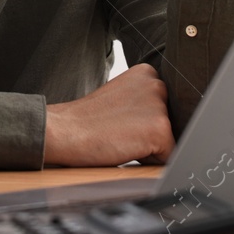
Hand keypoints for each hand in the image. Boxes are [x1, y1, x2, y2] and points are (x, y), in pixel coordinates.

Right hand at [43, 63, 173, 166]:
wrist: (64, 131)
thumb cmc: (86, 120)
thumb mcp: (120, 98)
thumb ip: (143, 101)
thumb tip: (169, 120)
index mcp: (146, 73)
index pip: (165, 107)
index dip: (142, 121)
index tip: (120, 119)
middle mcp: (157, 84)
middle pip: (170, 123)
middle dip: (149, 133)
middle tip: (119, 129)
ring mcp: (159, 105)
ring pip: (168, 140)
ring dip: (148, 146)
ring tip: (120, 137)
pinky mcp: (160, 129)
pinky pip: (167, 156)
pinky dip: (149, 161)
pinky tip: (125, 147)